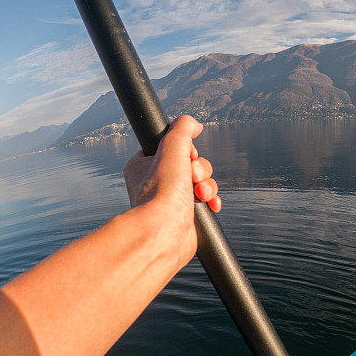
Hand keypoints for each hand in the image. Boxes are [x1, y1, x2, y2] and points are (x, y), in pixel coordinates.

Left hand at [122, 115, 220, 267]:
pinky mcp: (186, 216)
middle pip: (191, 163)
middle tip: (193, 176)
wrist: (165, 232)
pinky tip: (210, 204)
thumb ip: (183, 129)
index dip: (186, 149)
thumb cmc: (162, 194)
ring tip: (201, 194)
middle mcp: (156, 183)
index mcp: (143, 166)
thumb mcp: (172, 148)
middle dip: (200, 169)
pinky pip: (206, 200)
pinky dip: (211, 200)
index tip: (187, 155)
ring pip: (201, 182)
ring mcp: (172, 201)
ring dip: (208, 185)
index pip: (171, 147)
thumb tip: (193, 123)